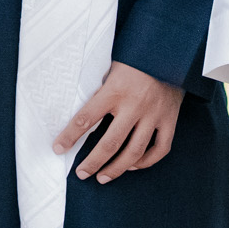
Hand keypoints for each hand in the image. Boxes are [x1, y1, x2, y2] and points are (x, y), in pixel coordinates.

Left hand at [52, 61, 182, 183]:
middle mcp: (134, 105)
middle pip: (110, 143)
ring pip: (134, 152)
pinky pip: (160, 149)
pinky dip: (146, 161)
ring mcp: (154, 114)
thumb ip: (100, 89)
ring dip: (117, 168)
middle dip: (93, 162)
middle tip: (81, 173)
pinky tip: (133, 165)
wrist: (170, 50)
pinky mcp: (169, 119)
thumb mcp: (111, 67)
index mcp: (115, 90)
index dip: (70, 136)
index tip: (58, 148)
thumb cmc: (135, 58)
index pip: (86, 118)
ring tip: (103, 177)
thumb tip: (82, 113)